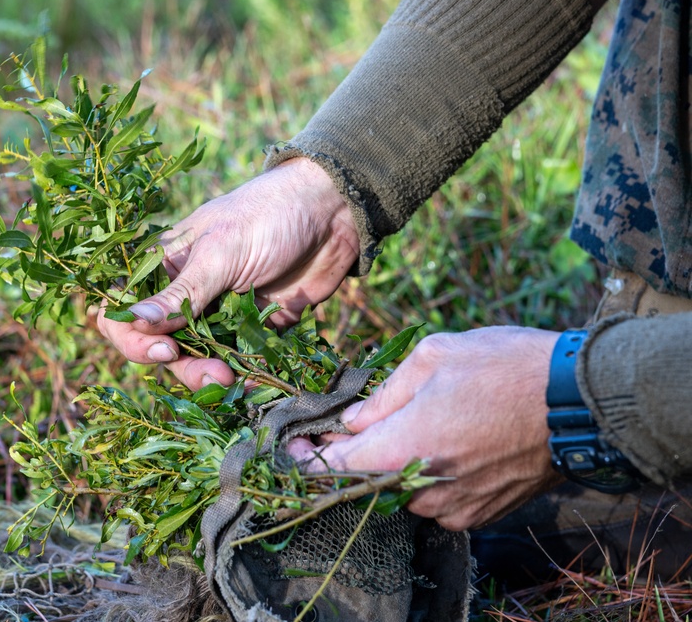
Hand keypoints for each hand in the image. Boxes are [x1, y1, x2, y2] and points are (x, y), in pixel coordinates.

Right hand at [97, 157, 360, 389]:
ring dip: (208, 377)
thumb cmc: (268, 216)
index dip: (132, 337)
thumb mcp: (220, 252)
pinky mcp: (251, 329)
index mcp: (164, 267)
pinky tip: (251, 385)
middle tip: (212, 373)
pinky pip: (235, 362)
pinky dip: (240, 378)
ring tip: (233, 380)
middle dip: (180, 365)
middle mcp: (184, 294)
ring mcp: (217, 314)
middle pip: (159, 345)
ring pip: (195, 360)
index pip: (124, 311)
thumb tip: (134, 322)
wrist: (333, 213)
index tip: (164, 350)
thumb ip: (181, 293)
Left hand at [287, 326, 562, 530]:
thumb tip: (353, 420)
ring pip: (401, 490)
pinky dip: (427, 475)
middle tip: (350, 424)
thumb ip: (383, 395)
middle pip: (366, 480)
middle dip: (353, 452)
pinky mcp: (479, 514)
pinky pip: (435, 499)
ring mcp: (454, 507)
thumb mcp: (433, 358)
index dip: (307, 457)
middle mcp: (425, 488)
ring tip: (413, 423)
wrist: (578, 402)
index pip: (335, 466)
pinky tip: (445, 442)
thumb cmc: (505, 368)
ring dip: (394, 463)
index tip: (293, 444)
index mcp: (406, 447)